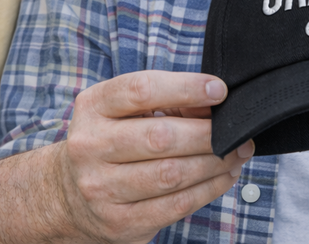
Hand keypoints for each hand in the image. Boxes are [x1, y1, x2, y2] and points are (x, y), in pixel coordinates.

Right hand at [54, 71, 251, 242]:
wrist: (68, 193)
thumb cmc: (112, 139)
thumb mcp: (126, 110)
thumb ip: (168, 101)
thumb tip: (215, 106)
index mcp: (93, 106)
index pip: (141, 90)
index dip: (186, 87)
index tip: (219, 90)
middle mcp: (90, 146)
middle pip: (160, 136)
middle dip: (208, 133)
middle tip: (240, 129)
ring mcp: (101, 187)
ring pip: (171, 174)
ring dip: (215, 163)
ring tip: (238, 152)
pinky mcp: (119, 221)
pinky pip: (175, 205)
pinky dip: (209, 189)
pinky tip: (225, 176)